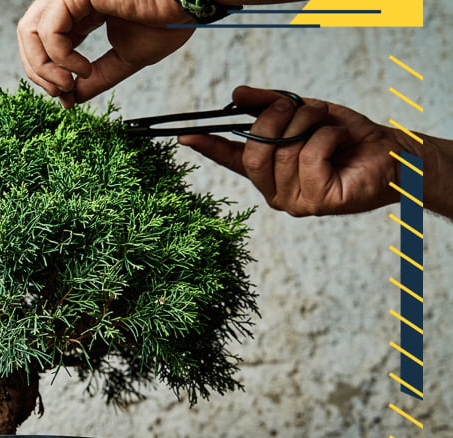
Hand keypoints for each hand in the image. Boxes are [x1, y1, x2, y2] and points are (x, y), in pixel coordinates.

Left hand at [17, 0, 193, 107]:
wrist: (190, 2)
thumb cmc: (167, 20)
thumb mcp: (125, 58)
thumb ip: (96, 78)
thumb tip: (71, 99)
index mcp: (80, 11)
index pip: (44, 41)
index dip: (46, 72)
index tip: (65, 96)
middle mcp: (71, 0)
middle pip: (27, 35)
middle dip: (37, 71)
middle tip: (60, 93)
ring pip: (29, 31)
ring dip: (43, 67)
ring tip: (68, 84)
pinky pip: (50, 30)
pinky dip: (59, 57)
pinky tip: (82, 69)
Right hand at [179, 86, 406, 216]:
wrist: (390, 154)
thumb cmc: (347, 138)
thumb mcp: (304, 113)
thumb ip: (270, 105)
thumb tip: (236, 95)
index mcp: (268, 171)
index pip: (231, 158)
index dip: (208, 146)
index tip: (185, 136)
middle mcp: (274, 191)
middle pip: (255, 151)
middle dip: (276, 119)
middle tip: (297, 105)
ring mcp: (293, 201)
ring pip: (284, 151)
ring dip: (309, 124)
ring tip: (327, 124)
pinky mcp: (316, 203)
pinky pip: (309, 156)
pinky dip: (327, 137)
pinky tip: (340, 143)